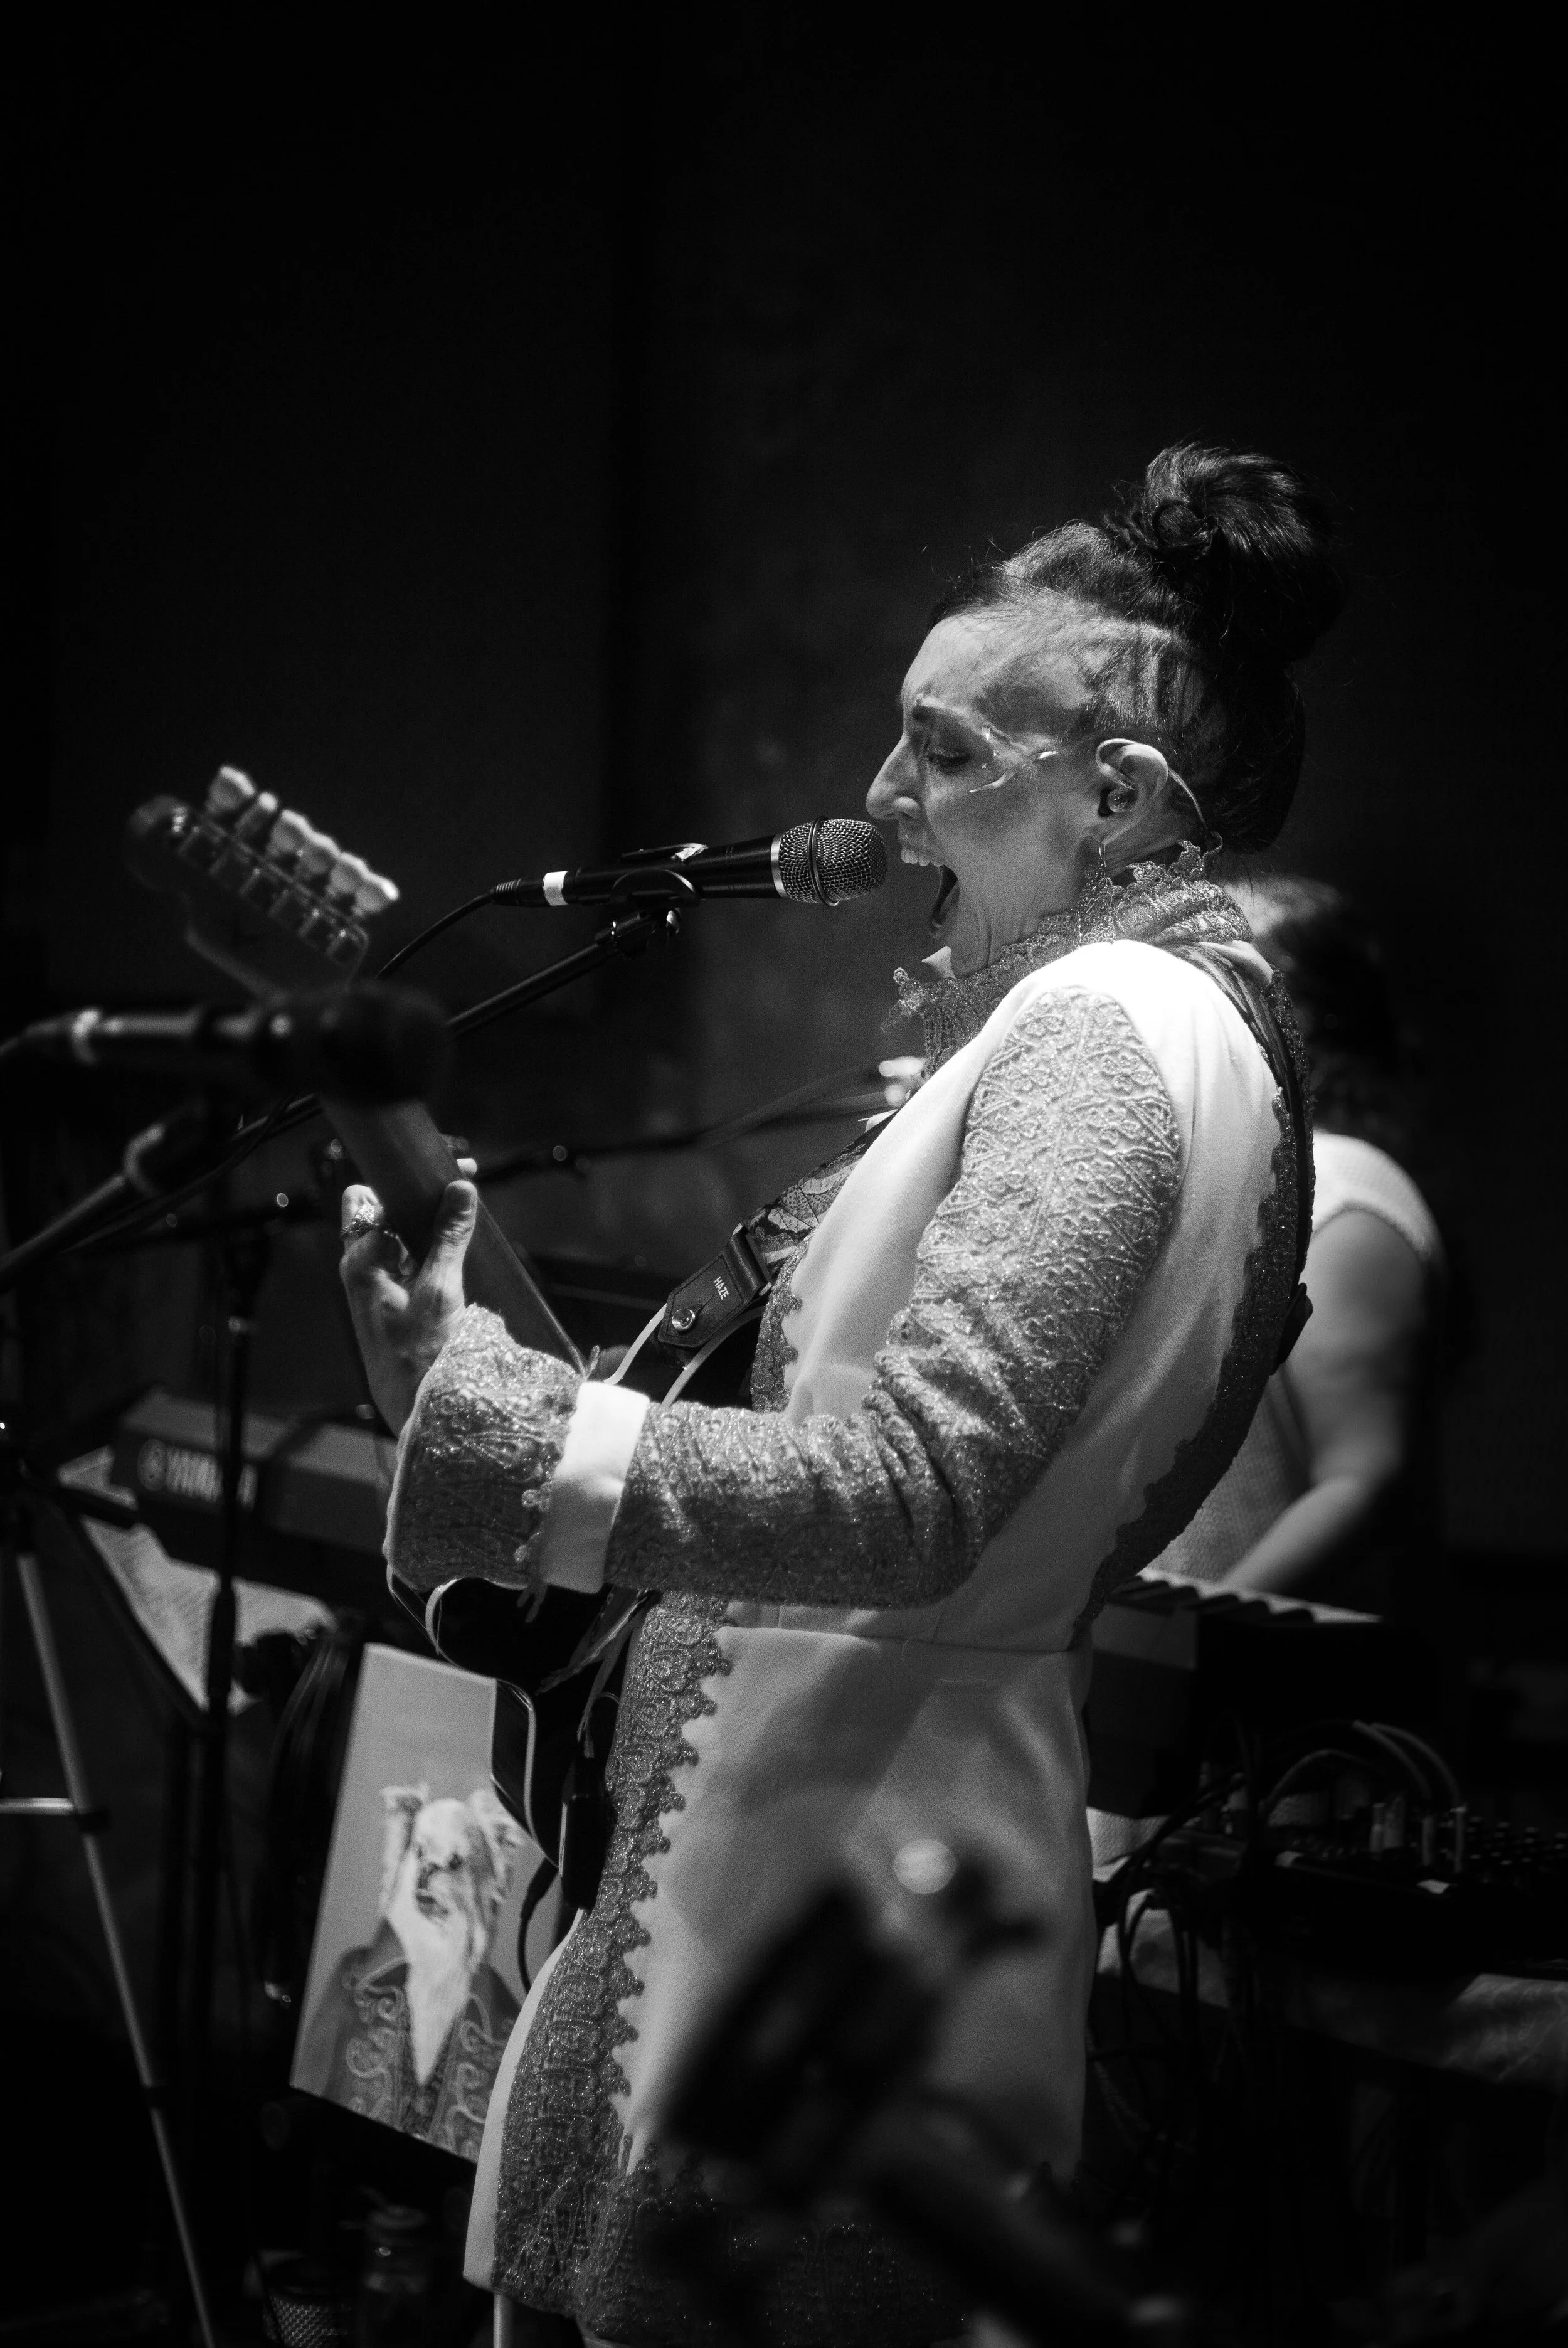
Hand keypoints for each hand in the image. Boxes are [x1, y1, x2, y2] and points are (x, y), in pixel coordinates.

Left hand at [339, 1178, 476, 1431]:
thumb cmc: (419, 1354)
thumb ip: (450, 1237)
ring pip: (394, 1231)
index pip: (374, 1197)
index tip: (453, 1171)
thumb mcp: (440, 1290)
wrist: (413, 1407)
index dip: (412, 1180)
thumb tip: (461, 1188)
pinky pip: (404, 1255)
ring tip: (462, 1214)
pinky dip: (428, 1244)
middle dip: (416, 1195)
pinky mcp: (389, 1296)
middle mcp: (360, 1266)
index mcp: (361, 1259)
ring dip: (426, 1220)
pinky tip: (456, 1247)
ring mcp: (372, 1281)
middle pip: (380, 1208)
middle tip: (457, 1189)